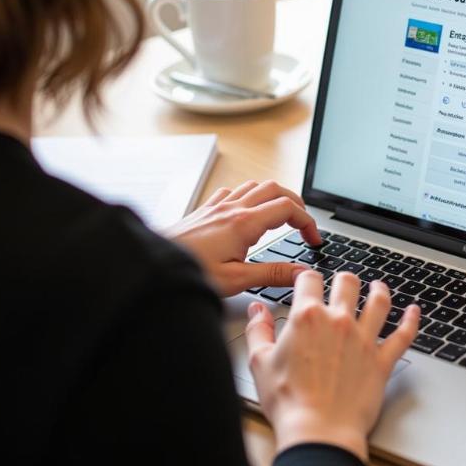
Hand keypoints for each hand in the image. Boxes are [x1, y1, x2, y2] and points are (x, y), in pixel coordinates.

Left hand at [165, 179, 321, 296]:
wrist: (152, 267)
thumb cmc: (189, 274)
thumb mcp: (236, 280)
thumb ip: (273, 274)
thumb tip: (301, 272)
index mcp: (244, 223)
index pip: (288, 209)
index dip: (308, 221)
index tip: (313, 239)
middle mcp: (232, 209)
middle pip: (276, 189)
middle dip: (297, 203)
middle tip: (304, 224)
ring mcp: (217, 206)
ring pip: (256, 186)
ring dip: (275, 196)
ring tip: (283, 214)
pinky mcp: (205, 210)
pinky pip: (234, 191)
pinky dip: (250, 195)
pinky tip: (247, 210)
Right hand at [246, 271, 418, 461]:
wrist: (318, 433)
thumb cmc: (288, 402)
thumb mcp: (260, 362)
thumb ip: (258, 330)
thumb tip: (258, 310)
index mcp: (307, 317)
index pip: (310, 280)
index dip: (307, 277)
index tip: (307, 280)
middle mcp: (338, 321)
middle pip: (347, 283)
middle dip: (344, 280)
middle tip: (343, 283)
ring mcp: (363, 339)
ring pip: (379, 302)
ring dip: (380, 290)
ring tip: (379, 286)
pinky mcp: (381, 361)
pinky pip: (403, 335)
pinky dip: (411, 321)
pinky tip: (414, 311)